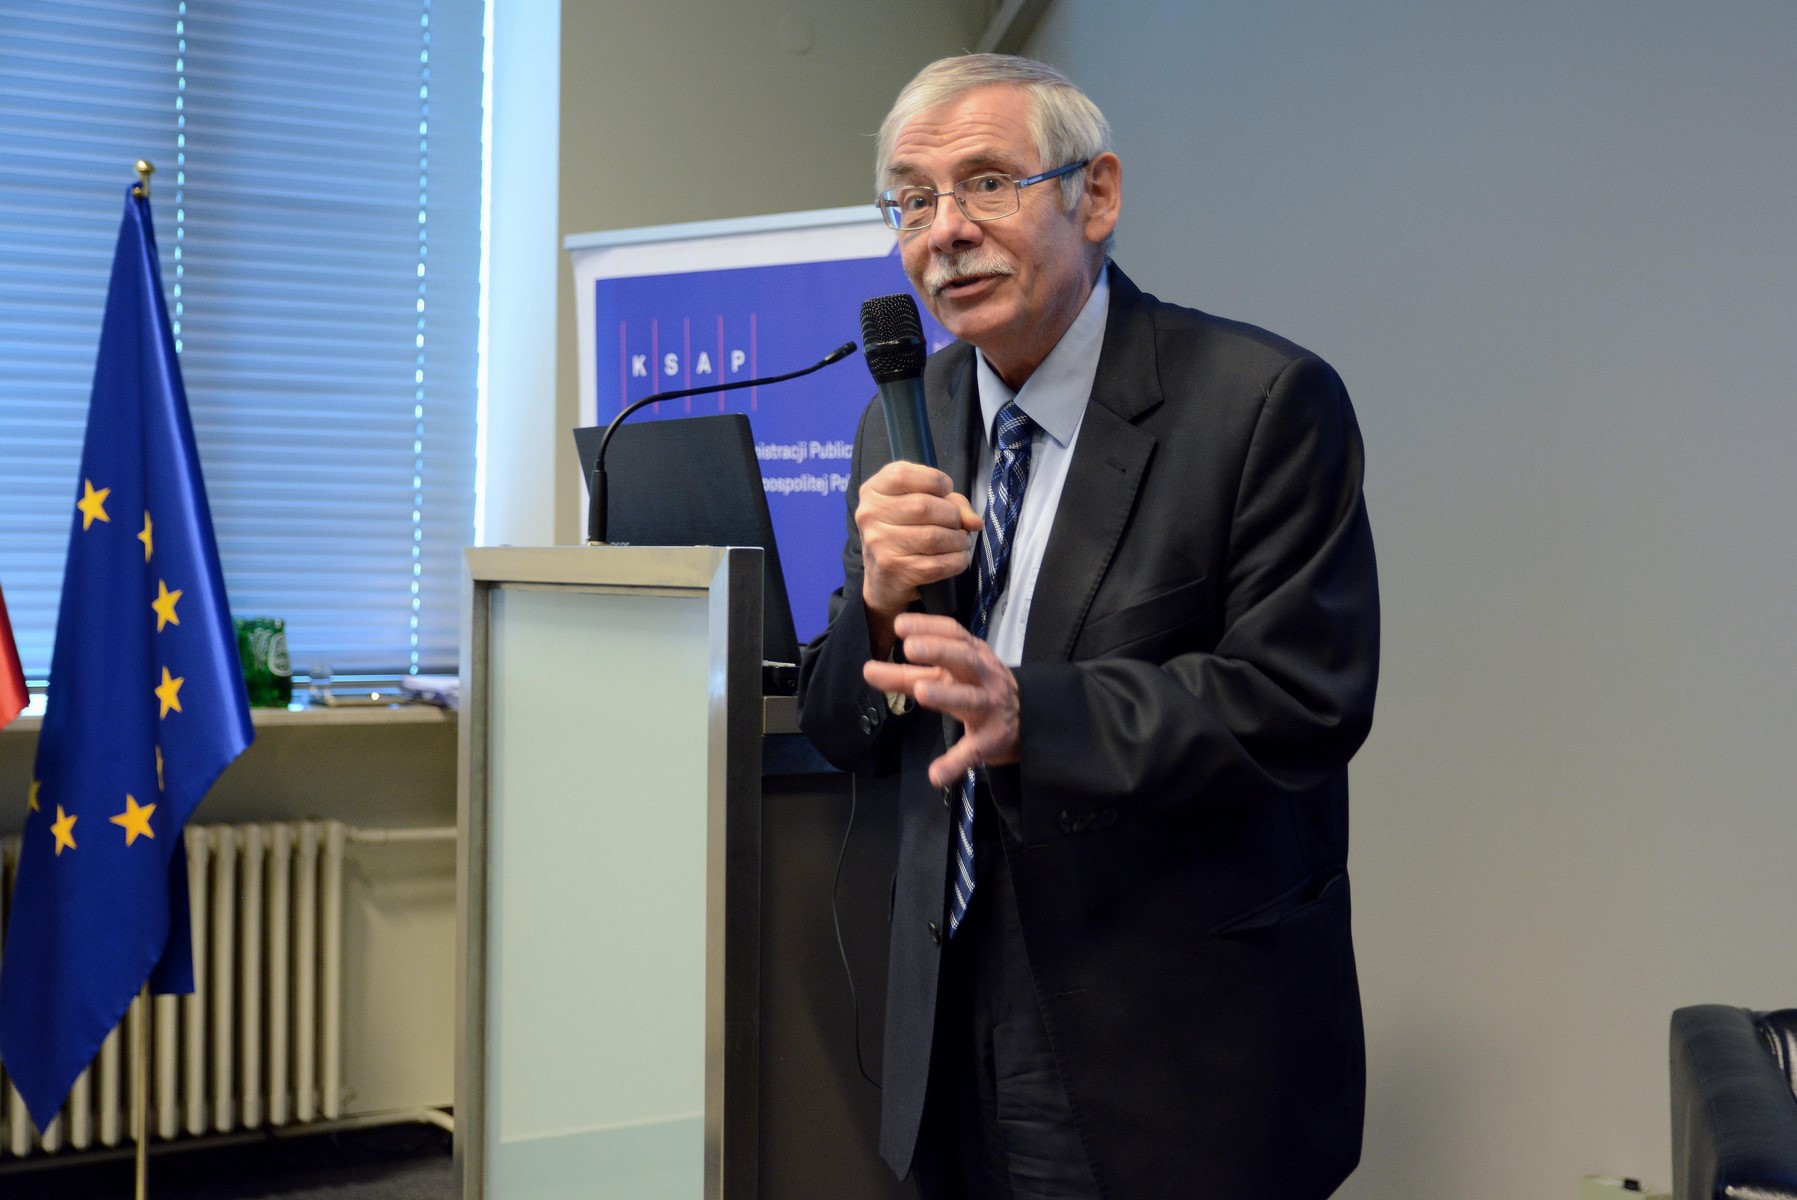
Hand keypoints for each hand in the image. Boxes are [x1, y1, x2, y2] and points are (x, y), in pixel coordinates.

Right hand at [856, 462, 980, 643]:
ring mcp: (879, 544)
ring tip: (962, 542)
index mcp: (873, 491)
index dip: (933, 479)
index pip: (902, 474)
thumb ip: (951, 503)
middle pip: (924, 506)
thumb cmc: (904, 533)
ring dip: (958, 540)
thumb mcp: (919, 505)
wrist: (882, 579)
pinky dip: (957, 561)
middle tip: (958, 525)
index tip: (946, 491)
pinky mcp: (893, 570)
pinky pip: (938, 564)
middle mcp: (870, 515)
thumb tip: (974, 522)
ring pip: (934, 537)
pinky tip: (958, 559)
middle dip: (953, 516)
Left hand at [863, 613, 1018, 788]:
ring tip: (921, 692)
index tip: (900, 625)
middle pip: (964, 659)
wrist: (1025, 720)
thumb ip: (908, 674)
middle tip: (909, 648)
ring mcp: (989, 707)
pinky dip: (955, 763)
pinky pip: (973, 751)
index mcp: (973, 655)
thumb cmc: (976, 688)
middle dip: (938, 651)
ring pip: (970, 699)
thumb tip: (868, 670)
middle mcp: (983, 676)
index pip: (952, 634)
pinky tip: (936, 775)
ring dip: (946, 694)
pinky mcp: (991, 739)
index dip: (928, 627)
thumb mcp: (947, 676)